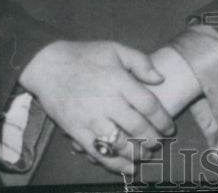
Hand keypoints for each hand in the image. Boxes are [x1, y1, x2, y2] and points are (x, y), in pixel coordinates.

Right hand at [19, 40, 175, 173]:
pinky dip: (115, 164)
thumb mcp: (115, 49)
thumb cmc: (85, 55)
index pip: (148, 105)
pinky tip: (128, 168)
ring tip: (147, 155)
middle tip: (159, 143)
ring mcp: (91, 119)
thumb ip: (140, 62)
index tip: (170, 128)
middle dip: (153, 139)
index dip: (163, 120)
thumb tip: (160, 78)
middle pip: (137, 127)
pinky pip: (98, 153)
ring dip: (137, 153)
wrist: (48, 66)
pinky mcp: (76, 131)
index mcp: (119, 81)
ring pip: (120, 144)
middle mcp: (107, 102)